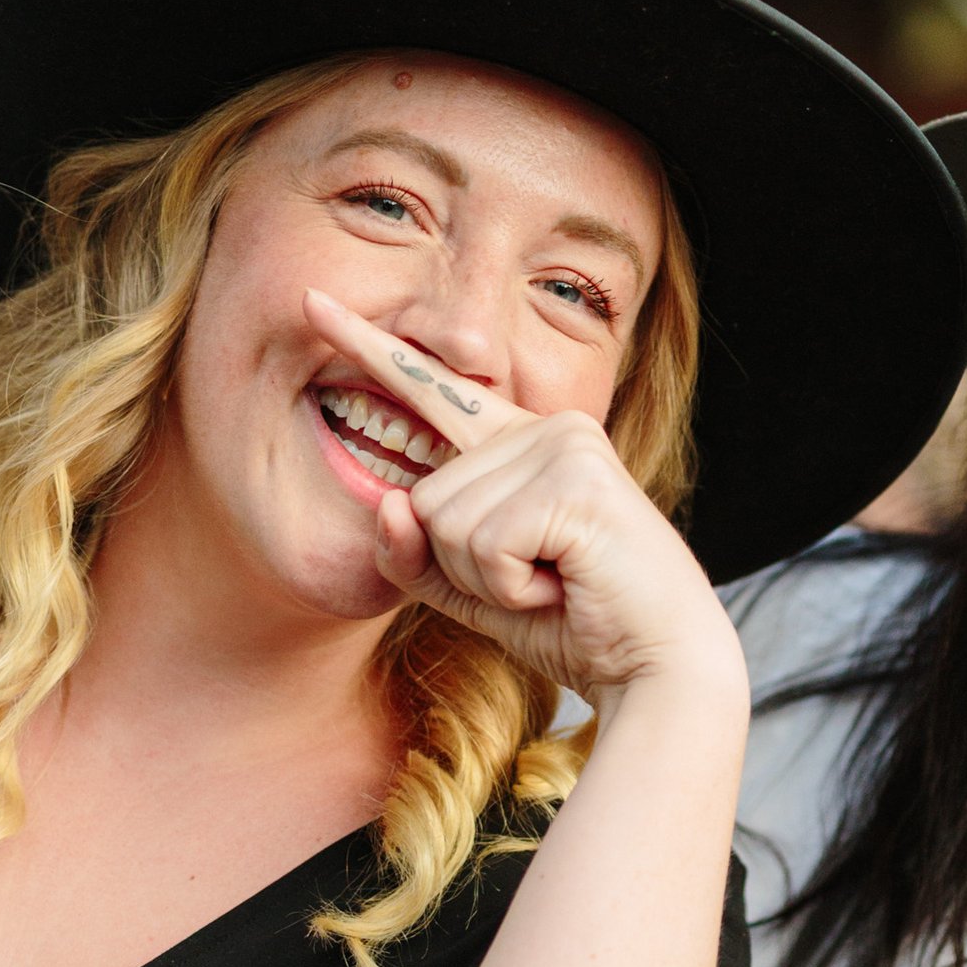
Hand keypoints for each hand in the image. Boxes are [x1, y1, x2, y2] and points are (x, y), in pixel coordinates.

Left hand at [305, 289, 743, 706]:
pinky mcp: (575, 481)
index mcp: (522, 442)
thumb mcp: (470, 589)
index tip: (308, 300)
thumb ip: (414, 552)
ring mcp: (563, 446)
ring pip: (445, 520)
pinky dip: (511, 587)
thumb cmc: (572, 625)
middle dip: (464, 567)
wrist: (658, 667)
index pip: (434, 391)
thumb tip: (388, 501)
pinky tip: (564, 586)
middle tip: (540, 582)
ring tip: (555, 583)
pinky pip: (481, 544)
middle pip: (427, 497)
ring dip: (489, 580)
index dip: (368, 348)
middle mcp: (546, 427)